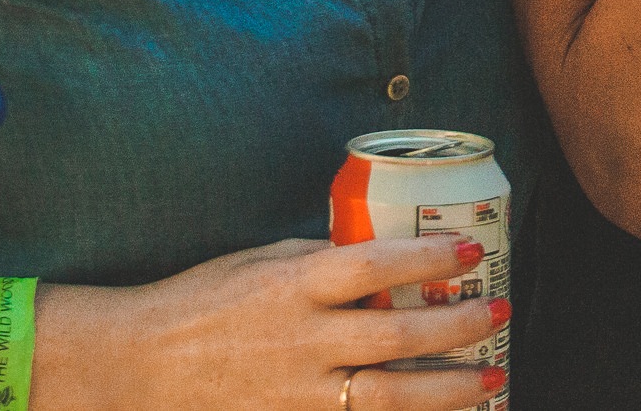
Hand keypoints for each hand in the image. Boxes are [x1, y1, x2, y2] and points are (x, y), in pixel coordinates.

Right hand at [78, 235, 507, 410]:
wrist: (142, 364)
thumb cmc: (205, 301)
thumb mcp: (261, 260)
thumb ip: (321, 259)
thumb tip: (383, 251)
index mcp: (293, 287)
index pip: (374, 266)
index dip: (428, 256)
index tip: (469, 246)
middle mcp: (301, 342)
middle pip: (395, 338)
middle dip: (457, 328)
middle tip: (499, 313)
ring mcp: (297, 394)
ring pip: (387, 400)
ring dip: (448, 391)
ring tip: (492, 380)